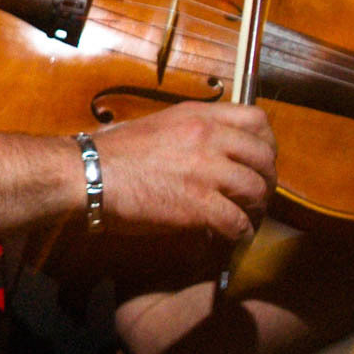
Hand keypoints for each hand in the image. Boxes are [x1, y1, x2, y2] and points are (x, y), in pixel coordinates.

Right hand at [94, 102, 275, 241]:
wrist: (87, 175)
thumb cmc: (111, 152)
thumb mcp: (157, 125)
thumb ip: (189, 132)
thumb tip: (209, 148)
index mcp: (198, 116)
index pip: (257, 120)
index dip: (266, 143)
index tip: (258, 160)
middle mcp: (208, 137)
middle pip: (265, 157)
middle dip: (267, 179)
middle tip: (257, 195)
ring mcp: (206, 171)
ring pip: (257, 190)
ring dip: (256, 208)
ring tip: (246, 218)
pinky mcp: (199, 205)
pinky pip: (237, 222)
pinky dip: (240, 233)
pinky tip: (231, 237)